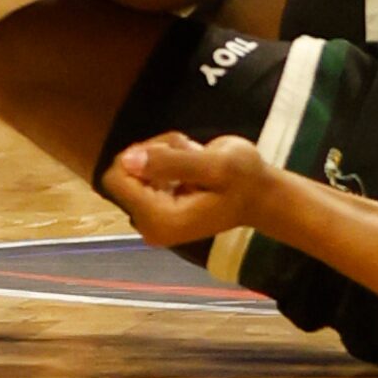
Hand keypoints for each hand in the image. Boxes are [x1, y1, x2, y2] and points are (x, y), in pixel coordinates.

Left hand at [103, 132, 275, 247]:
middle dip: (155, 152)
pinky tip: (192, 165)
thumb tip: (128, 160)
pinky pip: (145, 173)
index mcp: (159, 220)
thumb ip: (170, 162)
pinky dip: (166, 160)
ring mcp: (152, 220)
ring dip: (164, 153)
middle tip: (190, 152)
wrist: (260, 196)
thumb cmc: (244, 180)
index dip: (140, 154)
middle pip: (125, 171)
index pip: (117, 179)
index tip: (173, 151)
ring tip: (196, 157)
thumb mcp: (214, 165)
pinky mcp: (157, 210)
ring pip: (136, 168)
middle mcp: (149, 225)